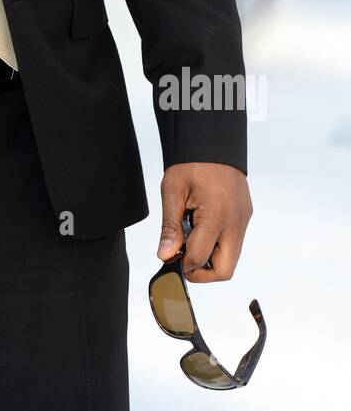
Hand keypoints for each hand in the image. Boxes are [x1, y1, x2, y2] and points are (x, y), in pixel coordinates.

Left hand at [157, 162, 251, 283]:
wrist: (213, 140)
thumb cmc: (191, 162)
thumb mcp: (173, 191)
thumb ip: (170, 227)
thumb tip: (166, 256)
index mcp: (217, 216)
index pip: (200, 259)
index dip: (183, 264)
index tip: (170, 257)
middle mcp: (236, 222)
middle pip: (225, 270)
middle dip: (202, 271)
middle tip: (183, 257)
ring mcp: (243, 219)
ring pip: (231, 258)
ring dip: (210, 257)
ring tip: (190, 236)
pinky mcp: (245, 215)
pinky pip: (233, 242)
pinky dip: (217, 244)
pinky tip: (200, 227)